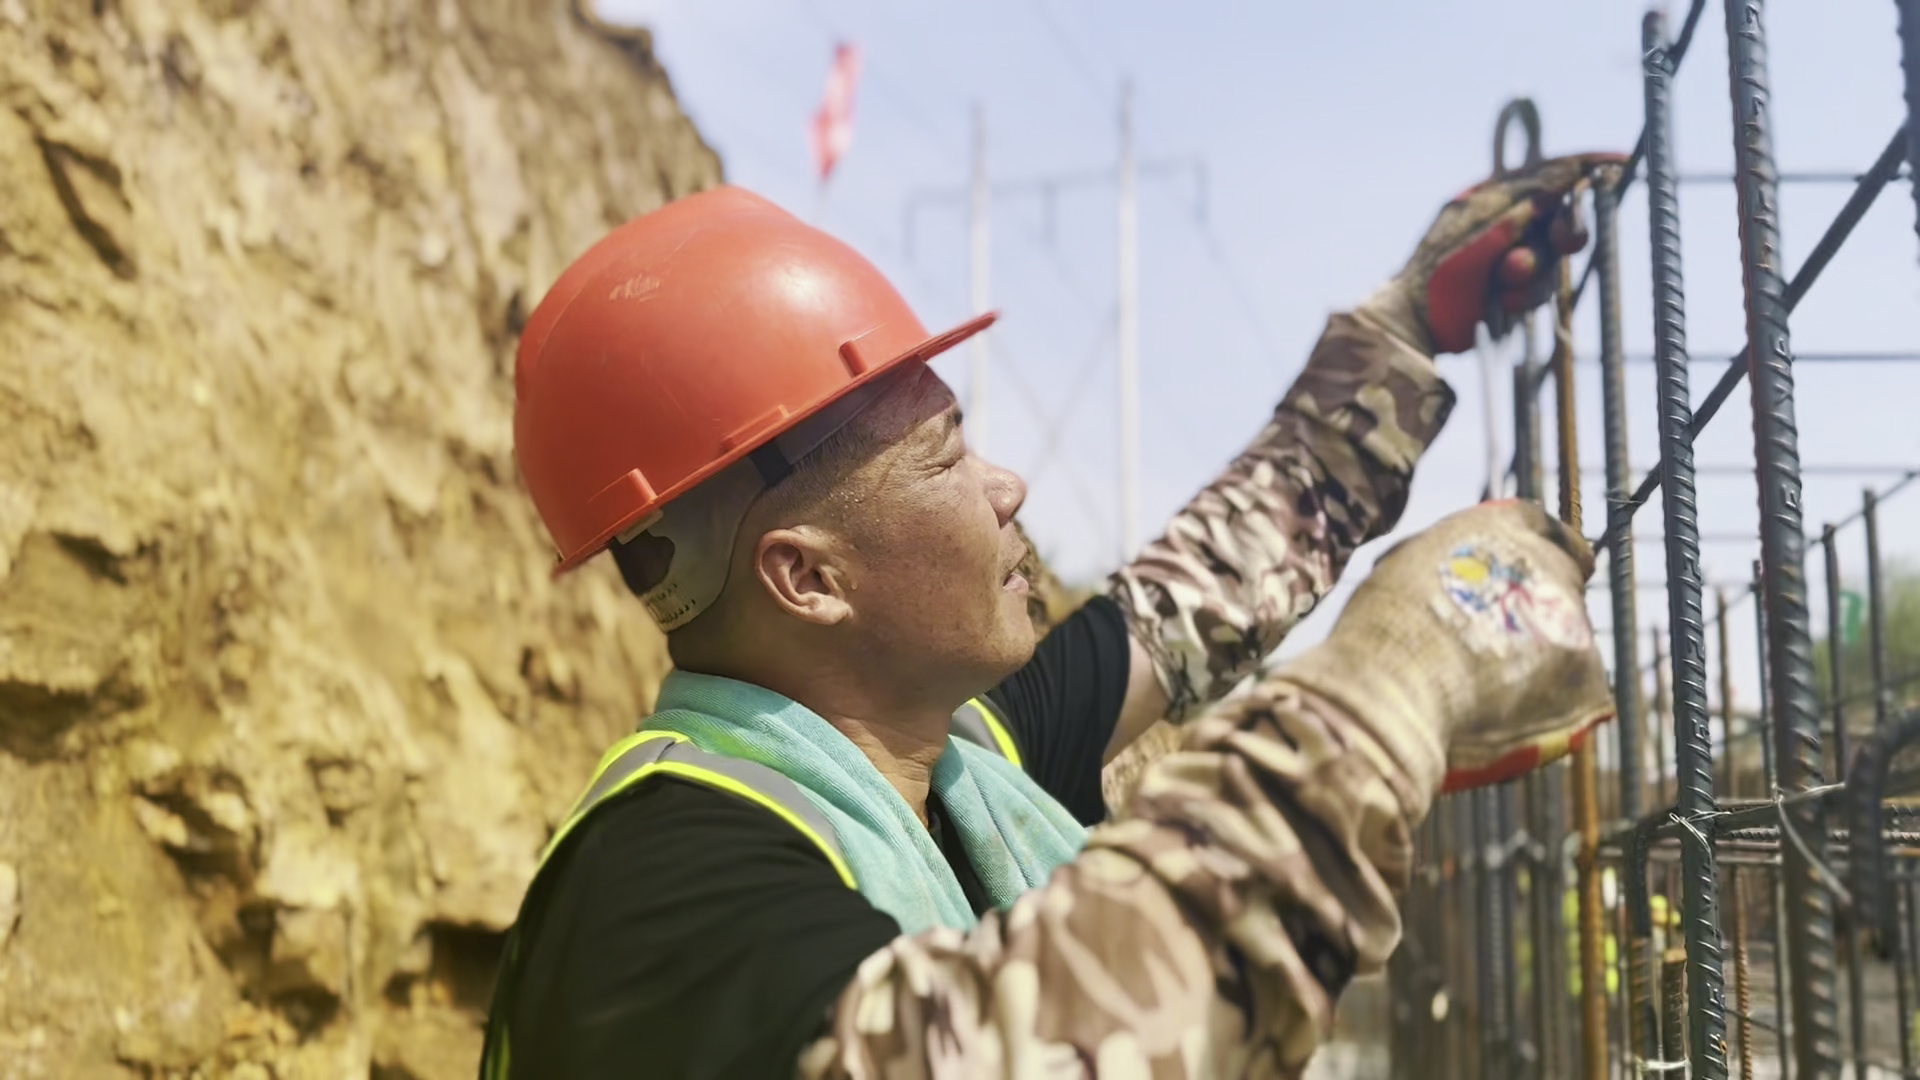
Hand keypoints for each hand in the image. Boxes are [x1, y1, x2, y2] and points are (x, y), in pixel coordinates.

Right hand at [1272, 499, 1613, 800]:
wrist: (1392, 694)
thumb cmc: (1380, 636)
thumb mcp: (1408, 568)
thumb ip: (1454, 563)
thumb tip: (1468, 579)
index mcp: (1500, 526)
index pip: (1543, 530)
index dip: (1535, 558)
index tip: (1525, 583)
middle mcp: (1547, 563)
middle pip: (1562, 584)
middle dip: (1537, 611)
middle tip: (1494, 647)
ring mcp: (1572, 621)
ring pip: (1568, 640)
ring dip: (1542, 660)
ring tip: (1486, 690)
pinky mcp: (1587, 679)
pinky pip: (1576, 693)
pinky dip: (1549, 707)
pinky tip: (1503, 718)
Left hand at [1364, 153, 1630, 355]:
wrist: (1415, 326)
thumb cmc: (1435, 275)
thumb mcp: (1478, 234)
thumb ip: (1520, 207)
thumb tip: (1562, 180)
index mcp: (1492, 197)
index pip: (1547, 172)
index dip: (1585, 165)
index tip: (1619, 161)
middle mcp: (1507, 223)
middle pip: (1563, 216)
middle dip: (1567, 231)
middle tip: (1563, 241)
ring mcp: (1512, 255)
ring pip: (1554, 257)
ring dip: (1535, 271)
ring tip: (1506, 282)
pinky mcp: (1516, 288)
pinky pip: (1542, 287)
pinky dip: (1528, 295)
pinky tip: (1505, 302)